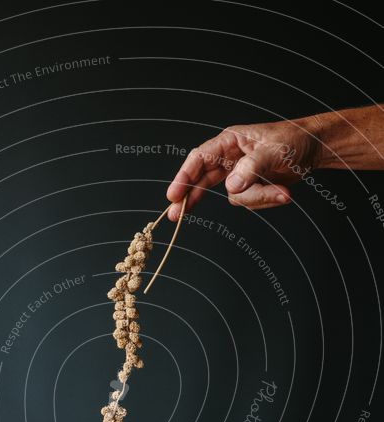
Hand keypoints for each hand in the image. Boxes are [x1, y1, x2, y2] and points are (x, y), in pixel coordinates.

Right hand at [166, 117, 322, 218]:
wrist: (313, 149)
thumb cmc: (293, 140)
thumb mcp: (274, 150)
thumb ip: (252, 167)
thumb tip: (232, 186)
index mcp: (230, 142)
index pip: (200, 158)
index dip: (184, 176)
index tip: (174, 194)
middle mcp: (230, 158)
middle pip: (203, 180)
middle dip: (191, 197)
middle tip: (175, 214)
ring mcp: (239, 175)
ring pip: (236, 197)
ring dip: (259, 198)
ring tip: (284, 192)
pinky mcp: (250, 187)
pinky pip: (250, 202)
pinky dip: (267, 200)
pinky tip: (283, 192)